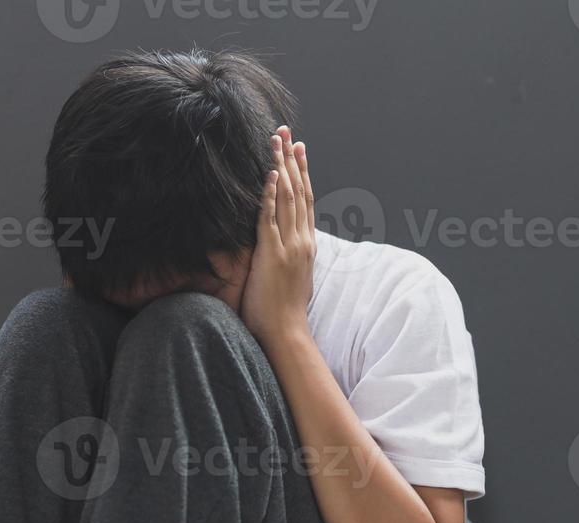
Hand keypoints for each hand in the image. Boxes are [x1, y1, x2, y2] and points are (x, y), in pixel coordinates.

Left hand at [240, 126, 316, 345]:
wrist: (286, 333)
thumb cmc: (285, 314)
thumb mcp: (292, 280)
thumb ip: (289, 260)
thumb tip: (284, 251)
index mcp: (307, 246)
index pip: (307, 201)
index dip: (303, 173)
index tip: (299, 150)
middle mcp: (302, 241)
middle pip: (299, 191)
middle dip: (293, 159)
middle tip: (287, 132)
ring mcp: (289, 246)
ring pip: (288, 198)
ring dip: (282, 166)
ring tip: (276, 141)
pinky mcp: (273, 254)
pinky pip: (271, 217)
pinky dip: (272, 194)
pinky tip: (270, 174)